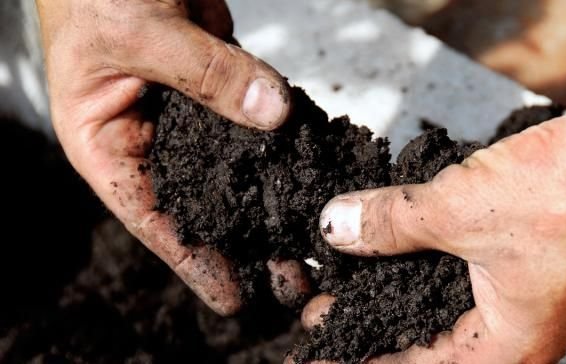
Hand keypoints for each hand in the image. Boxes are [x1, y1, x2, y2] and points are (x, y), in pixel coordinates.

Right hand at [37, 0, 296, 314]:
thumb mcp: (139, 33)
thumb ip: (205, 73)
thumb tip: (273, 113)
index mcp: (107, 142)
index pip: (151, 217)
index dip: (192, 261)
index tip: (233, 297)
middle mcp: (149, 137)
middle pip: (200, 203)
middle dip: (244, 241)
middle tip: (290, 278)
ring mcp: (189, 113)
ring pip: (233, 167)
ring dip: (269, 200)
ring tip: (307, 239)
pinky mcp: (221, 84)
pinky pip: (255, 120)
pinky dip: (281, 144)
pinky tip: (309, 172)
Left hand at [299, 25, 565, 363]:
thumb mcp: (460, 211)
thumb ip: (392, 223)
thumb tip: (339, 228)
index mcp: (512, 345)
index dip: (364, 356)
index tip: (326, 348)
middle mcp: (524, 327)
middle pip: (431, 337)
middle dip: (377, 320)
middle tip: (331, 307)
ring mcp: (533, 290)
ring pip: (449, 299)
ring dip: (401, 285)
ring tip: (357, 274)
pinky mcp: (535, 253)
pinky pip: (469, 266)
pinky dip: (430, 256)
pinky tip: (406, 240)